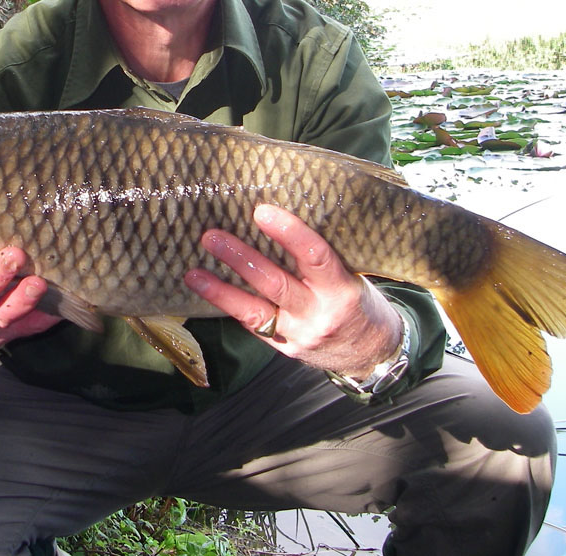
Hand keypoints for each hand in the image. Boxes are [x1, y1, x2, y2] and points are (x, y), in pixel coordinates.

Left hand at [185, 204, 402, 378]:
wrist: (372, 354)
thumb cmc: (359, 301)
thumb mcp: (352, 276)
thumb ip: (320, 257)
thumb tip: (277, 215)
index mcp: (341, 289)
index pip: (315, 256)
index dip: (289, 233)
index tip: (262, 212)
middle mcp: (318, 314)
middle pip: (275, 284)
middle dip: (240, 259)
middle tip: (211, 236)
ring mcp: (299, 334)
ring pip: (255, 311)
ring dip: (220, 290)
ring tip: (193, 273)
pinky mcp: (283, 348)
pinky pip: (253, 325)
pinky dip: (229, 305)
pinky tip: (207, 290)